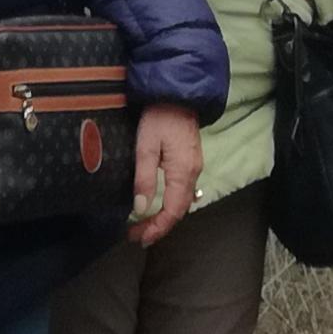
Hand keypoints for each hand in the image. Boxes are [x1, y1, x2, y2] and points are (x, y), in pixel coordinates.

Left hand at [129, 103, 202, 244]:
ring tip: (145, 224)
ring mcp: (195, 167)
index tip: (140, 238)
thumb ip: (144, 179)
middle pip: (179, 210)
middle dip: (159, 226)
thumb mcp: (145, 147)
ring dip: (164, 217)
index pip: (173, 211)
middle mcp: (193, 174)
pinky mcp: (191, 161)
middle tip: (137, 235)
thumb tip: (141, 208)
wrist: (178, 95)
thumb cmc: (159, 118)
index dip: (157, 228)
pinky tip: (159, 205)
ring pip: (182, 202)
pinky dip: (170, 204)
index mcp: (182, 173)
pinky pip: (183, 191)